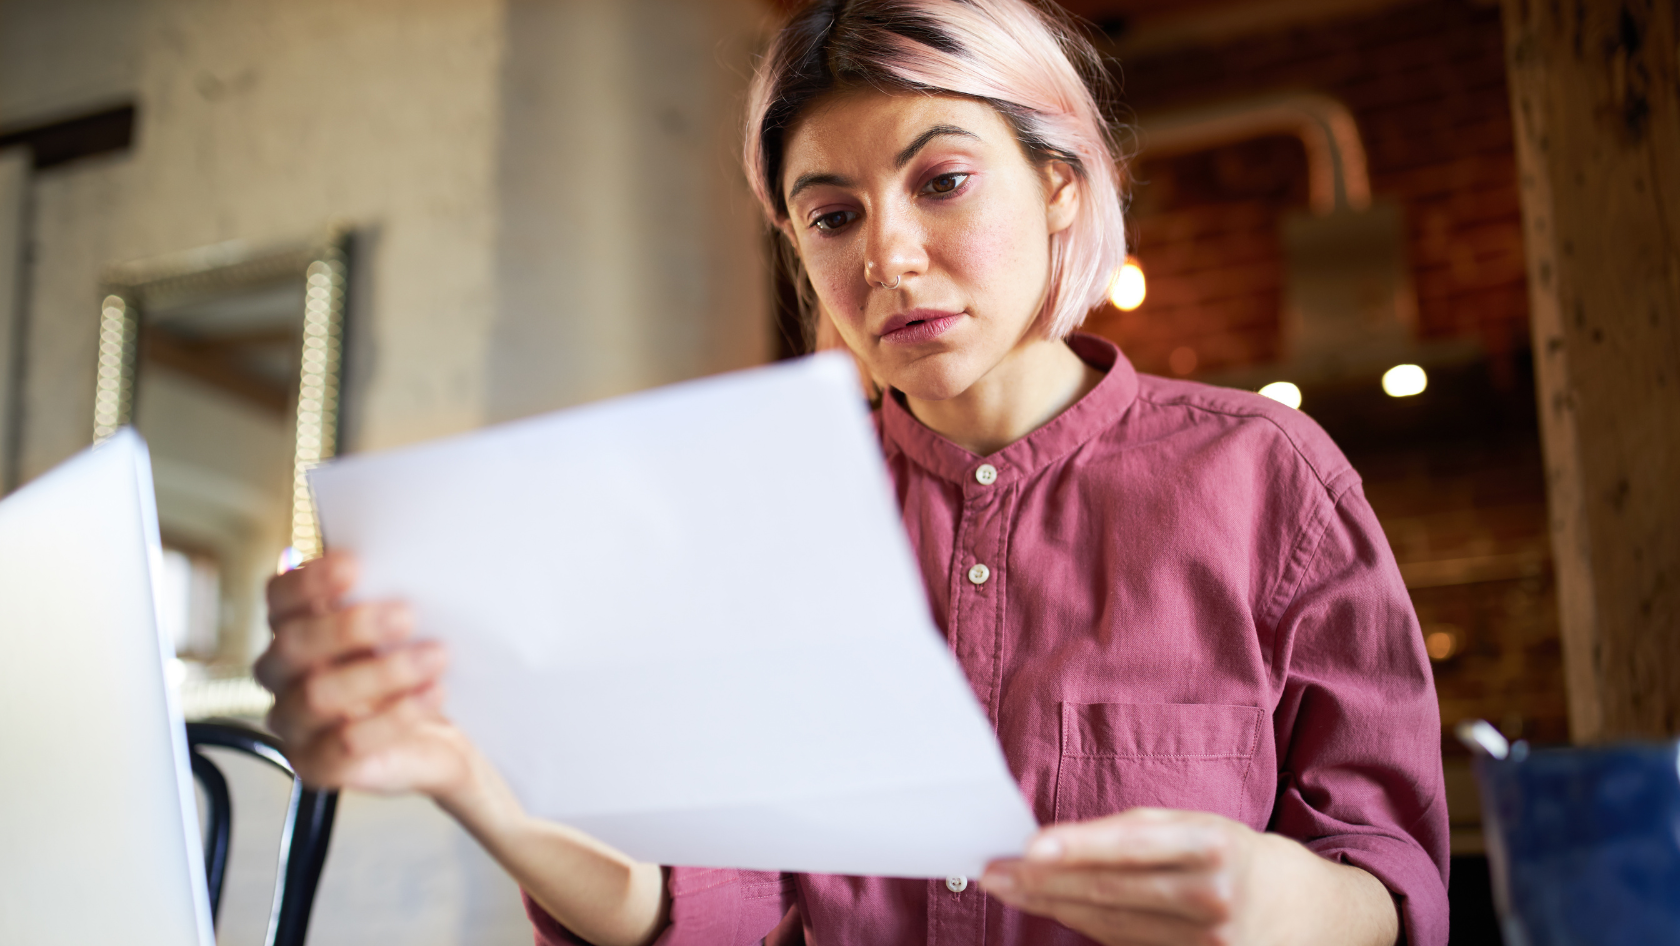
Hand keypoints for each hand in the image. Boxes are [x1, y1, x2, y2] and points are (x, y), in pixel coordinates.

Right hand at [254, 551, 469, 797]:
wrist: (438, 737)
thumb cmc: (412, 667)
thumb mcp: (405, 626)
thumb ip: (392, 592)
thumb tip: (417, 556)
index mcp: (294, 627)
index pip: (279, 597)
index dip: (310, 580)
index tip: (356, 564)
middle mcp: (282, 674)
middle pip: (294, 645)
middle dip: (351, 627)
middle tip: (408, 613)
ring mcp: (294, 723)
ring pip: (319, 695)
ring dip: (383, 673)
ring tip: (435, 656)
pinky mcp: (316, 765)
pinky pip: (345, 744)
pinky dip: (394, 716)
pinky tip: (432, 693)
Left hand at [978, 808, 1397, 945]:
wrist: (1315, 918)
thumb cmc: (1245, 859)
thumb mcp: (1205, 827)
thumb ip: (1140, 833)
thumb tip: (1063, 839)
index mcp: (1218, 846)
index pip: (1135, 847)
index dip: (1079, 847)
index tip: (1029, 847)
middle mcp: (1214, 900)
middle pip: (1111, 891)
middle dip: (1044, 881)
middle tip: (994, 870)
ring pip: (1109, 925)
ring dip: (1052, 906)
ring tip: (1009, 886)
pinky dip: (1085, 927)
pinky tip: (1053, 910)